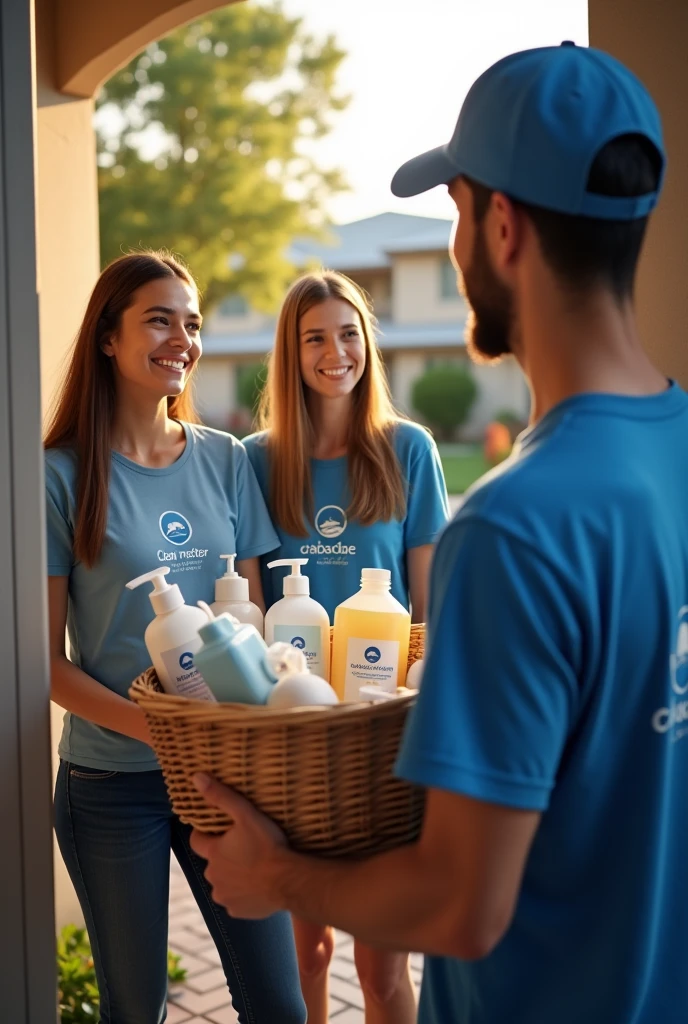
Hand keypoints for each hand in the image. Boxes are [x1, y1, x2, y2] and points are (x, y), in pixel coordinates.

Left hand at [190, 774, 289, 918]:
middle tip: (245, 848)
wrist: (289, 881)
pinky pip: (236, 900)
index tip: (219, 831)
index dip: (206, 834)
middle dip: (224, 856)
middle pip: (212, 863)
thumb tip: (196, 777)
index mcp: (213, 853)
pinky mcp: (237, 911)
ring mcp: (224, 896)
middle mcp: (213, 876)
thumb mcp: (246, 814)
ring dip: (233, 876)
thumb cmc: (268, 846)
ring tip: (254, 868)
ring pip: (223, 883)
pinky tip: (259, 885)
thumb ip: (221, 796)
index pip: (197, 840)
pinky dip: (243, 894)